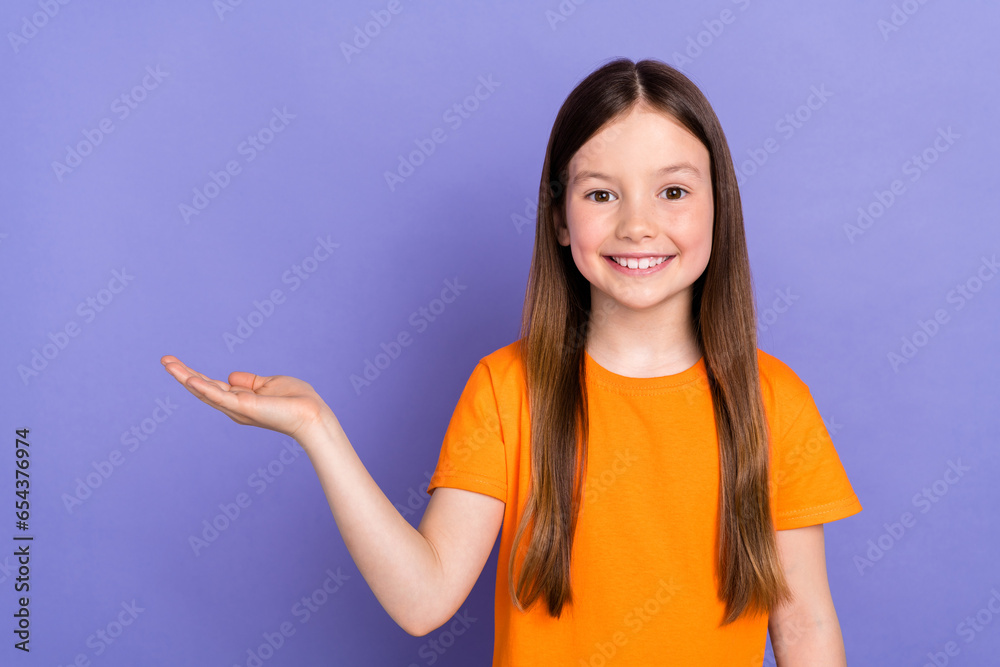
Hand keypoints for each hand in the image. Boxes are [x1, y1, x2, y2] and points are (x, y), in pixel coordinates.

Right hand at [160, 355, 328, 439]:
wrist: (311, 413)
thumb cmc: (295, 400)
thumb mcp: (268, 384)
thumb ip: (249, 381)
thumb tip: (230, 376)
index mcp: (239, 399)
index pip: (211, 386)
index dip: (193, 375)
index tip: (175, 363)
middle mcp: (233, 406)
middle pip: (202, 389)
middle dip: (182, 374)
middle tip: (163, 360)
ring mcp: (237, 408)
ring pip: (205, 392)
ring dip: (185, 378)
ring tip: (168, 364)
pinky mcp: (243, 408)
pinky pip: (219, 397)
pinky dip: (203, 388)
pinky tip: (189, 379)